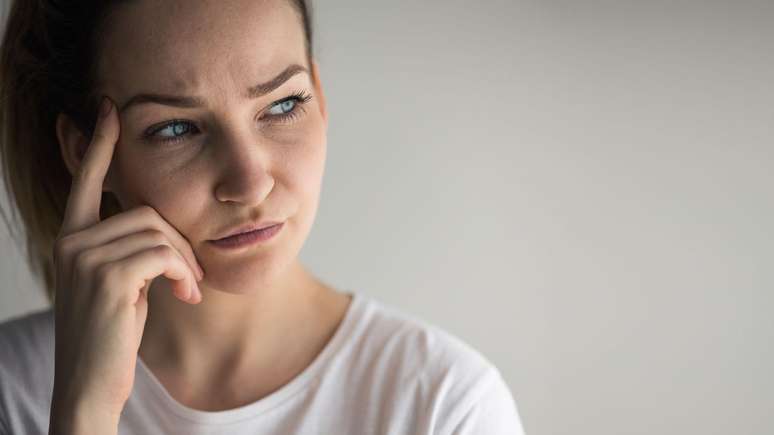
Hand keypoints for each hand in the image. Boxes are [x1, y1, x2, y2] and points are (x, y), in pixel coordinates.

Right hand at [48, 96, 204, 425]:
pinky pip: (164, 253)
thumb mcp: (119, 282)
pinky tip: (186, 294)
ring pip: (160, 231)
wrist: (91, 383)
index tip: (106, 109)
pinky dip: (184, 272)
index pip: (86, 179)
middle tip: (191, 275)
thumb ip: (129, 248)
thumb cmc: (112, 332)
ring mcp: (84, 256)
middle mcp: (72, 239)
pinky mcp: (107, 276)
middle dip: (181, 241)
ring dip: (187, 261)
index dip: (98, 143)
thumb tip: (160, 227)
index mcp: (73, 236)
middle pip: (148, 209)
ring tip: (189, 288)